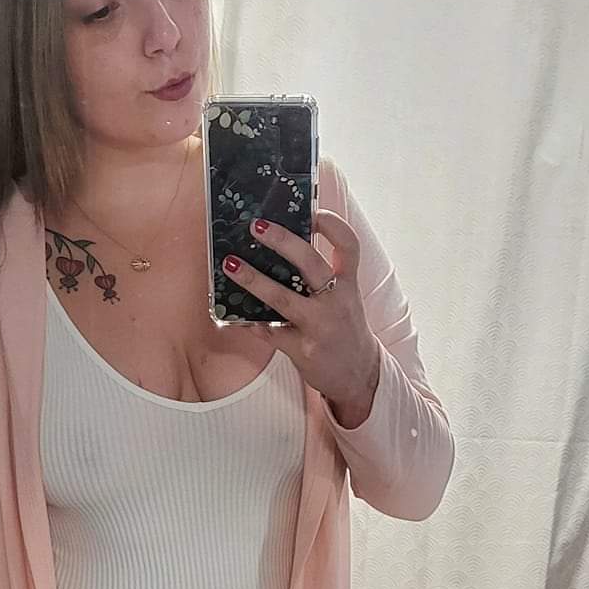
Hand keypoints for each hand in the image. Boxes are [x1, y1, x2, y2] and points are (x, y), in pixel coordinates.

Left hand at [223, 210, 380, 427]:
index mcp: (348, 284)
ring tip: (231, 265)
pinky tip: (234, 315)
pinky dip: (250, 323)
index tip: (312, 212)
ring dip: (254, 280)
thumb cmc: (344, 330)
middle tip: (256, 226)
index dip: (332, 225)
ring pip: (283, 298)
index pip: (349, 245)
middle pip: (311, 263)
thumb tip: (282, 250)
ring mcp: (320, 327)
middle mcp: (337, 302)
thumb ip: (323, 277)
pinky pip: (269, 333)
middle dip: (282, 241)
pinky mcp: (303, 350)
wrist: (358, 376)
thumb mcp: (344, 299)